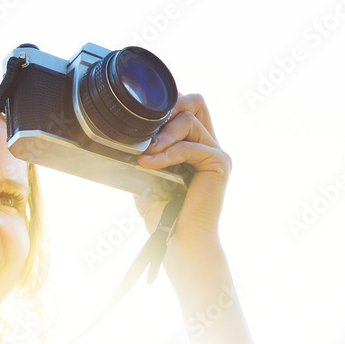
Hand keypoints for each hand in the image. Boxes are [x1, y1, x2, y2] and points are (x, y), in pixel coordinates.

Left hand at [134, 94, 230, 266]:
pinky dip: (168, 153)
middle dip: (170, 107)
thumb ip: (145, 151)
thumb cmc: (164, 215)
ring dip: (163, 134)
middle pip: (196, 102)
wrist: (179, 241)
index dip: (168, 104)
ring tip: (146, 154)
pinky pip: (191, 145)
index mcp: (196, 147)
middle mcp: (210, 147)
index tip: (142, 117)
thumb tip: (125, 131)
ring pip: (190, 119)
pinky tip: (151, 164)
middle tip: (147, 127)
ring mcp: (217, 154)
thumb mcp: (147, 175)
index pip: (188, 109)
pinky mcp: (220, 164)